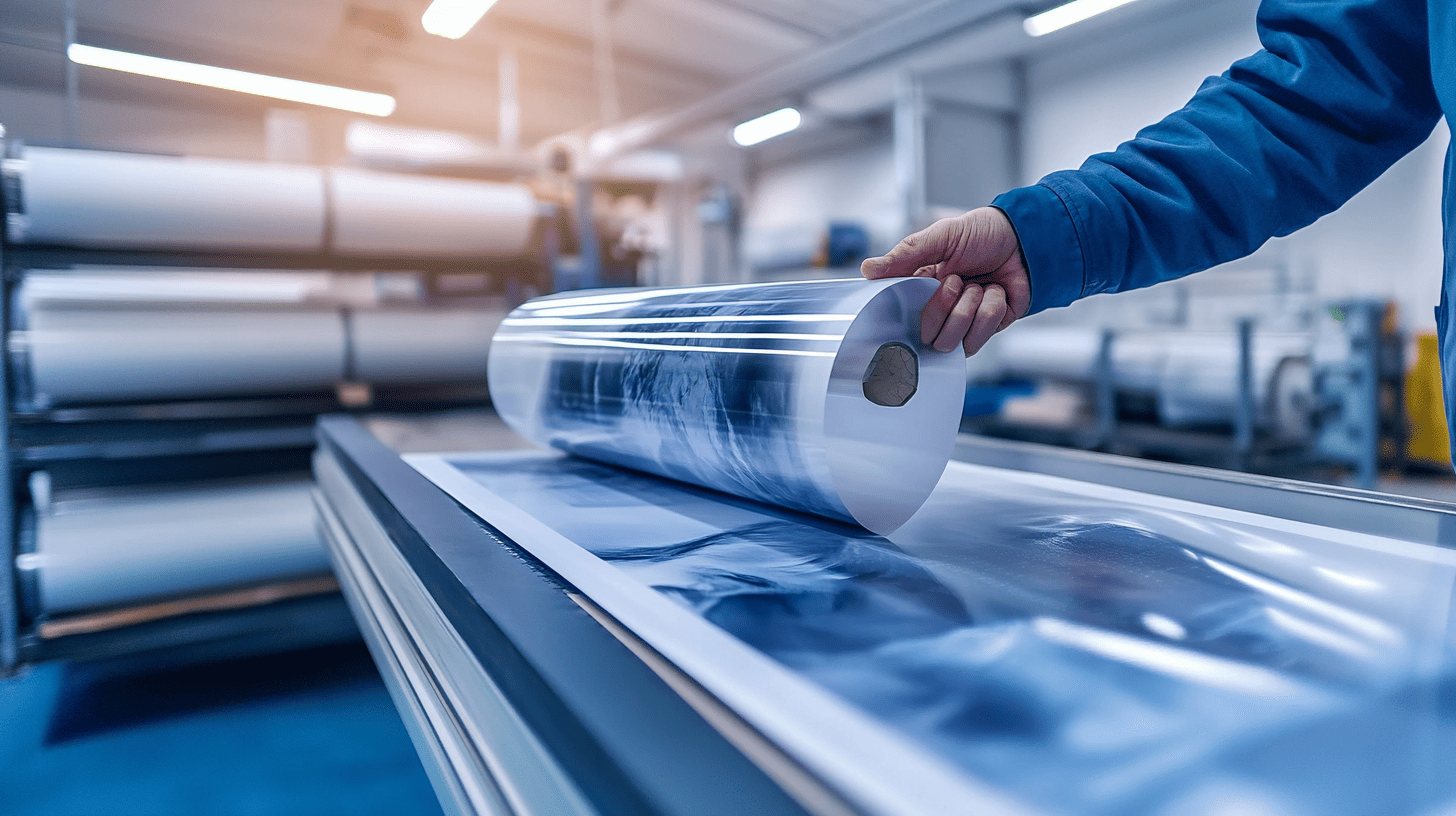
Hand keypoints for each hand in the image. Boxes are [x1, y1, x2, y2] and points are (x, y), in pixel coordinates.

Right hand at [861, 207, 1030, 354]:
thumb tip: (867, 270)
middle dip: (947, 307)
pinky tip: (997, 292)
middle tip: (959, 280)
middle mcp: (943, 309)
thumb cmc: (984, 232)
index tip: (928, 288)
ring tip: (980, 285)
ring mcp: (967, 321)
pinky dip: (992, 310)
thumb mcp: (941, 236)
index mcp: (924, 288)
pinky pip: (983, 335)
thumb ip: (904, 256)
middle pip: (931, 336)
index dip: (916, 310)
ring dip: (971, 309)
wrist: (1027, 237)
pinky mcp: (990, 328)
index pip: (906, 316)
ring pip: (955, 342)